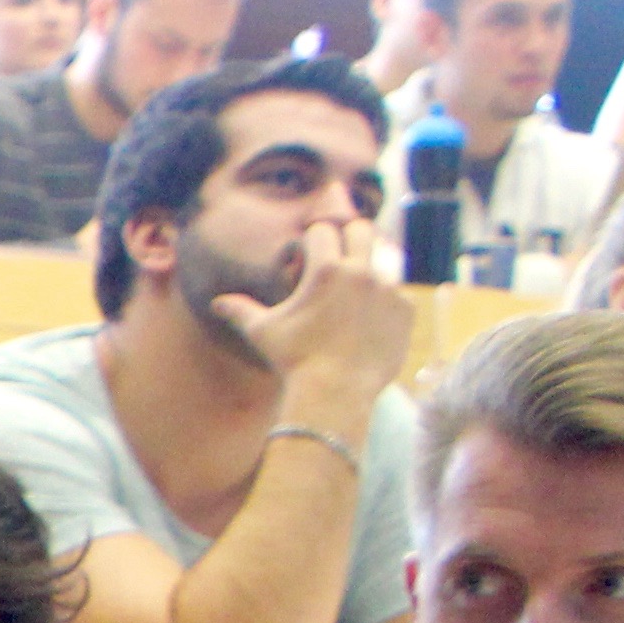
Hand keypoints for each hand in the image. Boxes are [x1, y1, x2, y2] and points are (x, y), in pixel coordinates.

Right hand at [215, 218, 415, 414]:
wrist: (336, 393)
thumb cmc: (295, 360)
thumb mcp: (263, 332)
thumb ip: (241, 310)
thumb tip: (218, 303)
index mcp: (326, 270)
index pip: (323, 230)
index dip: (313, 238)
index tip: (309, 250)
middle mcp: (361, 272)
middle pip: (361, 230)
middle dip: (348, 236)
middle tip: (338, 252)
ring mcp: (388, 290)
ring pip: (383, 261)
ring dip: (367, 271)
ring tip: (353, 294)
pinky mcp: (405, 310)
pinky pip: (396, 295)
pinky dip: (383, 302)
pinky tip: (367, 322)